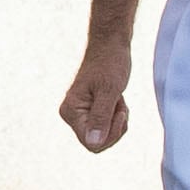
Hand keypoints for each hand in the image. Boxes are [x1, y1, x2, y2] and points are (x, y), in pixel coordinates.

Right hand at [59, 34, 133, 153]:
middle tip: (118, 103)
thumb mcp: (109, 91)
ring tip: (117, 98)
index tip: (120, 112)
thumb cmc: (110, 63)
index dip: (111, 133)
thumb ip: (101, 118)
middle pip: (97, 142)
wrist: (110, 46)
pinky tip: (117, 100)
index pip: (91, 143)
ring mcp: (79, 114)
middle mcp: (70, 115)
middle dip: (115, 126)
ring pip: (103, 136)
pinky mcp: (88, 111)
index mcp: (70, 111)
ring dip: (117, 120)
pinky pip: (106, 127)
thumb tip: (93, 144)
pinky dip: (117, 117)